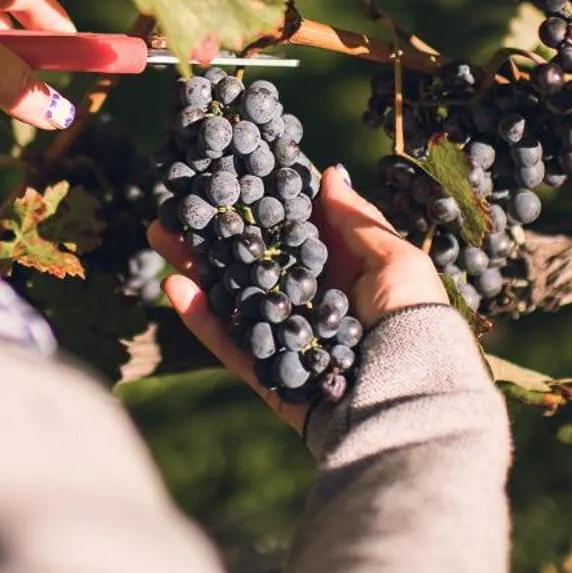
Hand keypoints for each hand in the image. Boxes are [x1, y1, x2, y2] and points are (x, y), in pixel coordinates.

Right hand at [146, 164, 448, 431]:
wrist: (411, 400)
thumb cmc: (412, 322)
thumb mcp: (397, 260)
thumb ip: (357, 221)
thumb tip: (328, 172)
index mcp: (344, 272)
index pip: (293, 231)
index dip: (262, 204)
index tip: (230, 174)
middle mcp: (312, 302)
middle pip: (253, 260)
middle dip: (216, 231)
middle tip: (180, 201)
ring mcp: (287, 338)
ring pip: (233, 296)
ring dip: (196, 267)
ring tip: (159, 234)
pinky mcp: (271, 375)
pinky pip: (230, 344)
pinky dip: (201, 318)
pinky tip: (173, 288)